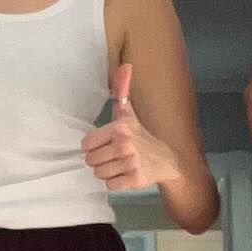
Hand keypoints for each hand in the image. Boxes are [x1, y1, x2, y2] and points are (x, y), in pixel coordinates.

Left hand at [81, 64, 181, 188]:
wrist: (165, 160)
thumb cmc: (140, 135)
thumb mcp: (128, 112)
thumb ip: (121, 90)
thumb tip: (125, 65)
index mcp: (119, 128)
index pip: (86, 144)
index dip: (93, 146)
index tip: (106, 143)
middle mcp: (124, 145)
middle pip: (90, 161)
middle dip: (100, 160)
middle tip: (114, 155)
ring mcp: (130, 164)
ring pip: (99, 174)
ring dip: (107, 171)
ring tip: (120, 164)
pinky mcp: (135, 180)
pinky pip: (110, 186)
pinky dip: (116, 183)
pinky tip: (126, 174)